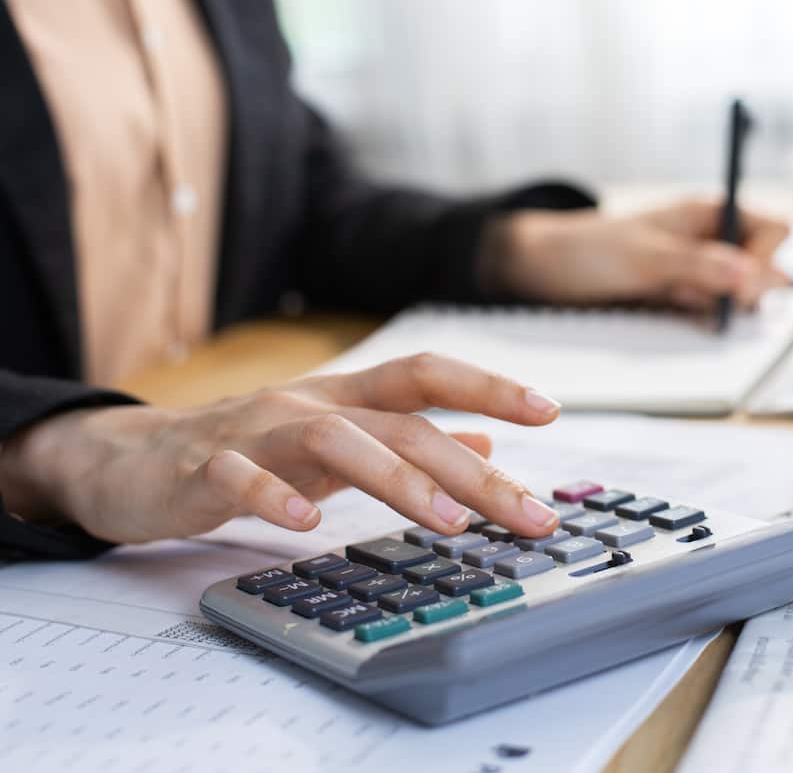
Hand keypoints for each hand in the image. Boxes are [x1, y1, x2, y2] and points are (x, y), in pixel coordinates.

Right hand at [0, 354, 563, 543]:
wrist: (132, 460)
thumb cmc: (251, 448)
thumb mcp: (341, 438)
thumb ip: (410, 438)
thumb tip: (487, 442)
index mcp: (347, 398)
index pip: (426, 375)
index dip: (489, 386)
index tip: (549, 412)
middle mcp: (309, 404)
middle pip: (401, 422)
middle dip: (473, 469)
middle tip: (528, 514)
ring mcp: (255, 432)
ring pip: (334, 440)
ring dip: (398, 480)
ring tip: (448, 523)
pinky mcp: (201, 469)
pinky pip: (239, 478)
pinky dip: (273, 497)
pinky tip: (305, 527)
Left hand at [491, 200, 790, 309]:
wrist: (544, 270)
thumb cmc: (591, 250)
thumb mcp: (649, 258)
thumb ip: (705, 267)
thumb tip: (763, 277)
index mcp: (710, 212)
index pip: (774, 231)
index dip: (766, 260)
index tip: (740, 287)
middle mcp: (711, 238)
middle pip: (762, 266)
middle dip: (743, 289)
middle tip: (701, 296)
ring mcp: (697, 267)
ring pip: (738, 293)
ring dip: (718, 305)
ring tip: (675, 299)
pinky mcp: (681, 293)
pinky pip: (711, 309)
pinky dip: (700, 316)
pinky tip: (670, 309)